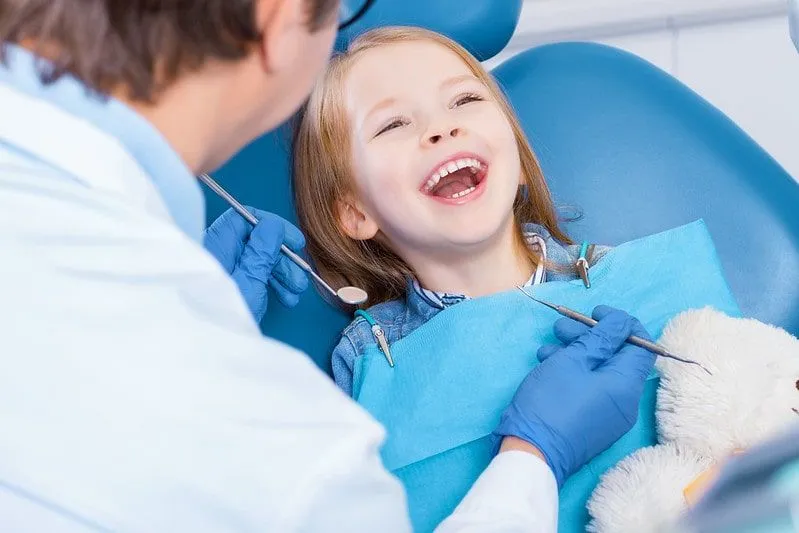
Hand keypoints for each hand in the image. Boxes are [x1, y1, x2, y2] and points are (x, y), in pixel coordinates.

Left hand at [204, 207, 308, 321]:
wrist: (202, 351)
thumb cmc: (220, 315)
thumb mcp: (248, 281)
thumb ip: (261, 251)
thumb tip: (272, 225)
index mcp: (215, 245)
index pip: (245, 219)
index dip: (273, 227)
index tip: (295, 242)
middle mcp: (217, 253)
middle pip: (255, 241)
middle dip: (282, 258)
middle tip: (299, 277)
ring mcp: (223, 270)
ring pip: (257, 260)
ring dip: (281, 273)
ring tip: (295, 293)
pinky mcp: (229, 285)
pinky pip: (253, 275)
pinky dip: (271, 284)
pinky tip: (285, 298)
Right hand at [493, 306, 655, 486]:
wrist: (532, 453)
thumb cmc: (552, 402)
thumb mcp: (573, 360)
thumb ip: (601, 337)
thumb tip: (623, 322)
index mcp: (627, 385)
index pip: (642, 344)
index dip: (622, 324)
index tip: (595, 314)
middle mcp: (625, 401)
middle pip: (616, 357)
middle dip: (589, 337)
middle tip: (562, 327)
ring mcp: (609, 415)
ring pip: (599, 372)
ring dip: (576, 353)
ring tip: (547, 347)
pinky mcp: (592, 423)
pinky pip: (591, 389)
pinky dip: (574, 373)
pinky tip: (548, 365)